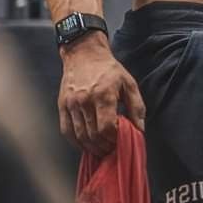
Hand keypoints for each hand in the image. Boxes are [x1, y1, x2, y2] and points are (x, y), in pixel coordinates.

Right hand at [58, 34, 145, 156]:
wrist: (84, 54)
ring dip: (91, 147)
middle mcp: (85, 100)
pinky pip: (66, 131)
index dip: (114, 139)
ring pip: (80, 136)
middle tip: (111, 149)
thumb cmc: (109, 69)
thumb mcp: (129, 83)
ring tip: (101, 149)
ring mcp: (71, 104)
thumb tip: (139, 129)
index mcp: (103, 94)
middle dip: (104, 146)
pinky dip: (76, 142)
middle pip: (93, 135)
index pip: (107, 127)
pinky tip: (85, 144)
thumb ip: (137, 107)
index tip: (119, 140)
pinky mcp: (62, 105)